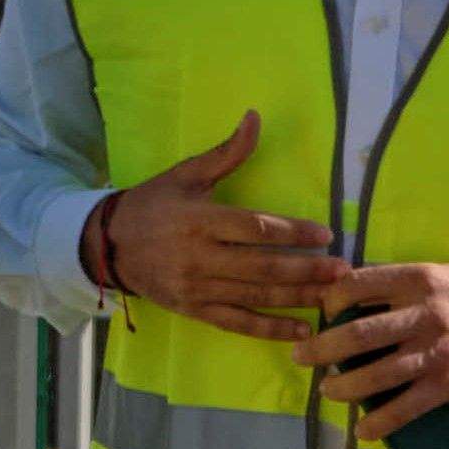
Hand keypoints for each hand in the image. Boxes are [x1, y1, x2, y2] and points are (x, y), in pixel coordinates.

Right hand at [102, 113, 347, 341]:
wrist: (107, 245)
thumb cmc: (152, 205)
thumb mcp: (185, 174)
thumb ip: (226, 153)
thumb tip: (255, 117)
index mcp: (199, 221)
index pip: (255, 229)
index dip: (293, 232)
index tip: (325, 234)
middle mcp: (199, 257)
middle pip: (262, 267)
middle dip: (306, 271)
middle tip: (342, 270)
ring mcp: (197, 288)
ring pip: (256, 297)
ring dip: (298, 298)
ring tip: (332, 296)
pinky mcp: (194, 310)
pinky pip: (238, 323)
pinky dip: (270, 330)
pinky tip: (301, 331)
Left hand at [302, 262, 448, 440]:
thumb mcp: (442, 273)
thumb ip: (400, 284)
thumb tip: (352, 293)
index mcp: (419, 280)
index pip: (357, 285)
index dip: (331, 299)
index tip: (324, 310)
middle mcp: (424, 315)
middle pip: (357, 335)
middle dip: (320, 348)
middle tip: (301, 355)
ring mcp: (435, 353)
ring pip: (374, 375)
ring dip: (342, 387)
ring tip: (326, 391)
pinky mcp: (447, 384)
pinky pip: (405, 409)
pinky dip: (379, 423)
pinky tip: (363, 430)